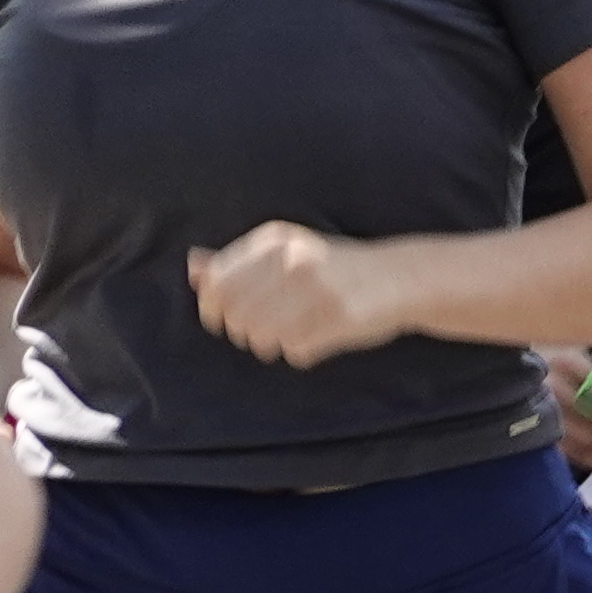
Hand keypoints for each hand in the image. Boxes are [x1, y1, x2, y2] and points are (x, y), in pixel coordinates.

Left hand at [186, 223, 393, 365]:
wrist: (399, 276)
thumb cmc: (334, 266)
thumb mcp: (286, 251)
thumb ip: (237, 260)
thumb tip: (192, 268)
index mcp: (275, 240)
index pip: (217, 285)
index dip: (213, 310)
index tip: (225, 319)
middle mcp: (293, 259)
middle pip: (236, 315)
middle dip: (243, 332)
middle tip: (262, 331)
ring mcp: (317, 288)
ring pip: (262, 337)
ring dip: (271, 344)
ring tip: (289, 335)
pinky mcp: (339, 316)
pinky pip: (296, 351)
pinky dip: (300, 352)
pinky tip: (316, 338)